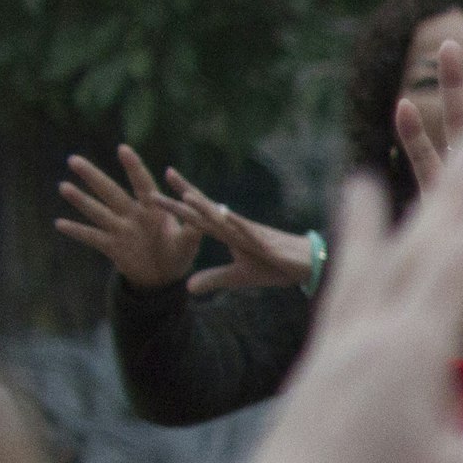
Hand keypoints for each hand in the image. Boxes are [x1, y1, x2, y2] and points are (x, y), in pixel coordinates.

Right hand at [53, 146, 203, 288]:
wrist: (164, 277)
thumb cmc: (178, 253)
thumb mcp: (190, 242)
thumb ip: (194, 228)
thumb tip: (208, 211)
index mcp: (153, 209)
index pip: (142, 184)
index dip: (133, 167)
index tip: (123, 149)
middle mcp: (132, 215)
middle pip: (110, 192)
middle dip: (93, 177)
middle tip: (74, 160)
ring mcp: (120, 229)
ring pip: (97, 211)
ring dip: (80, 200)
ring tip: (63, 186)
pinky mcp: (112, 247)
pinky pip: (92, 238)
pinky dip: (77, 232)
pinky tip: (59, 223)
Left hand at [159, 174, 320, 296]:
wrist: (306, 264)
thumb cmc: (276, 266)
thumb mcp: (240, 277)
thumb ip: (214, 279)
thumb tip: (187, 288)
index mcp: (226, 234)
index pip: (198, 216)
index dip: (177, 204)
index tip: (155, 193)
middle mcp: (234, 228)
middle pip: (205, 209)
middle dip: (183, 194)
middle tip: (164, 175)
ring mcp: (249, 233)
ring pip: (223, 217)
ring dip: (205, 206)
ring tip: (185, 195)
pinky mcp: (265, 241)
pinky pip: (248, 230)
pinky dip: (235, 222)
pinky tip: (224, 213)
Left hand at [234, 161, 462, 462]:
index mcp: (413, 352)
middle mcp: (372, 329)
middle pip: (420, 241)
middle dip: (458, 190)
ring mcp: (339, 341)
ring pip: (376, 254)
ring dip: (403, 205)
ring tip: (408, 158)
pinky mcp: (320, 359)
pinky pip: (341, 283)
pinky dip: (352, 244)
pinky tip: (353, 223)